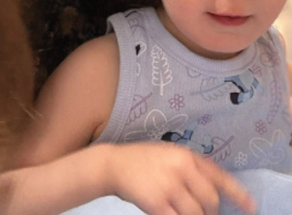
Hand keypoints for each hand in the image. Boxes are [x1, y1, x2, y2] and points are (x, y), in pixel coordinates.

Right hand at [106, 143, 254, 214]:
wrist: (111, 165)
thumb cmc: (140, 160)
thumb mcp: (168, 154)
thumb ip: (190, 167)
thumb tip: (214, 189)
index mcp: (186, 156)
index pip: (220, 176)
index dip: (238, 194)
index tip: (251, 207)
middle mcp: (181, 169)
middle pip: (210, 199)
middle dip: (211, 212)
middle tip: (205, 214)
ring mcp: (169, 186)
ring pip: (196, 212)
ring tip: (186, 214)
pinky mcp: (156, 202)